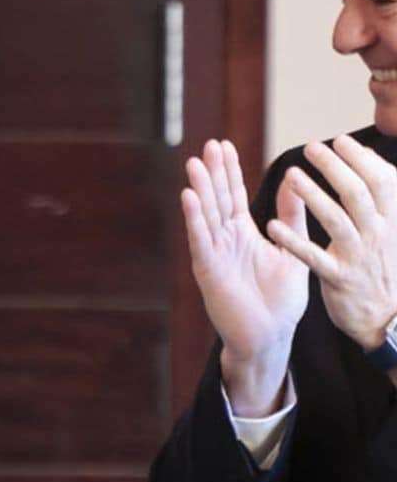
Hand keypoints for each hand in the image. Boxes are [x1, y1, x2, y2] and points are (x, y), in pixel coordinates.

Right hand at [180, 139, 308, 413]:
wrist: (270, 336)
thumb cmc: (280, 300)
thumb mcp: (291, 248)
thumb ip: (291, 216)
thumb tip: (293, 180)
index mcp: (243, 235)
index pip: (233, 196)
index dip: (228, 171)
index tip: (223, 146)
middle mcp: (224, 241)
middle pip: (216, 199)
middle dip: (212, 173)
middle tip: (208, 145)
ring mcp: (214, 255)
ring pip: (205, 215)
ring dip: (199, 189)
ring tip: (194, 163)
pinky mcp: (208, 271)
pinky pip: (200, 240)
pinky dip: (194, 218)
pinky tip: (189, 197)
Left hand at [268, 136, 396, 352]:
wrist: (388, 317)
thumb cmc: (382, 266)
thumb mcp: (389, 228)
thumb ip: (379, 197)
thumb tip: (367, 156)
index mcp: (392, 220)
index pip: (382, 182)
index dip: (361, 160)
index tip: (340, 141)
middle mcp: (378, 235)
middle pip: (357, 194)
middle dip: (335, 168)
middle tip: (311, 148)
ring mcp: (358, 257)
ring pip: (336, 220)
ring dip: (313, 196)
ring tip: (291, 175)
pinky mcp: (338, 278)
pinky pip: (313, 257)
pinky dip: (293, 241)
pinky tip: (271, 226)